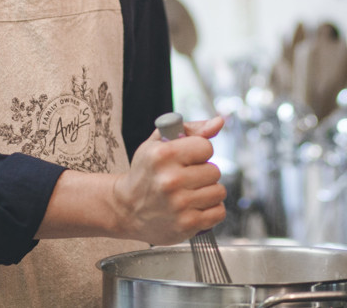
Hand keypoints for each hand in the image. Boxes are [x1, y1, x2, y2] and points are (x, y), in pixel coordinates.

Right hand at [112, 116, 225, 245]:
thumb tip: (219, 122)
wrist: (126, 209)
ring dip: (208, 192)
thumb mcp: (159, 143)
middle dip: (203, 173)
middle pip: (215, 171)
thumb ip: (192, 129)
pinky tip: (194, 208)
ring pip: (219, 192)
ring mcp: (179, 205)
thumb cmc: (147, 172)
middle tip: (185, 178)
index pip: (206, 147)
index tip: (187, 159)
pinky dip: (210, 211)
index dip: (199, 152)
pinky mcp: (186, 225)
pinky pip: (219, 212)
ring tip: (189, 193)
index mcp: (162, 154)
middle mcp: (170, 180)